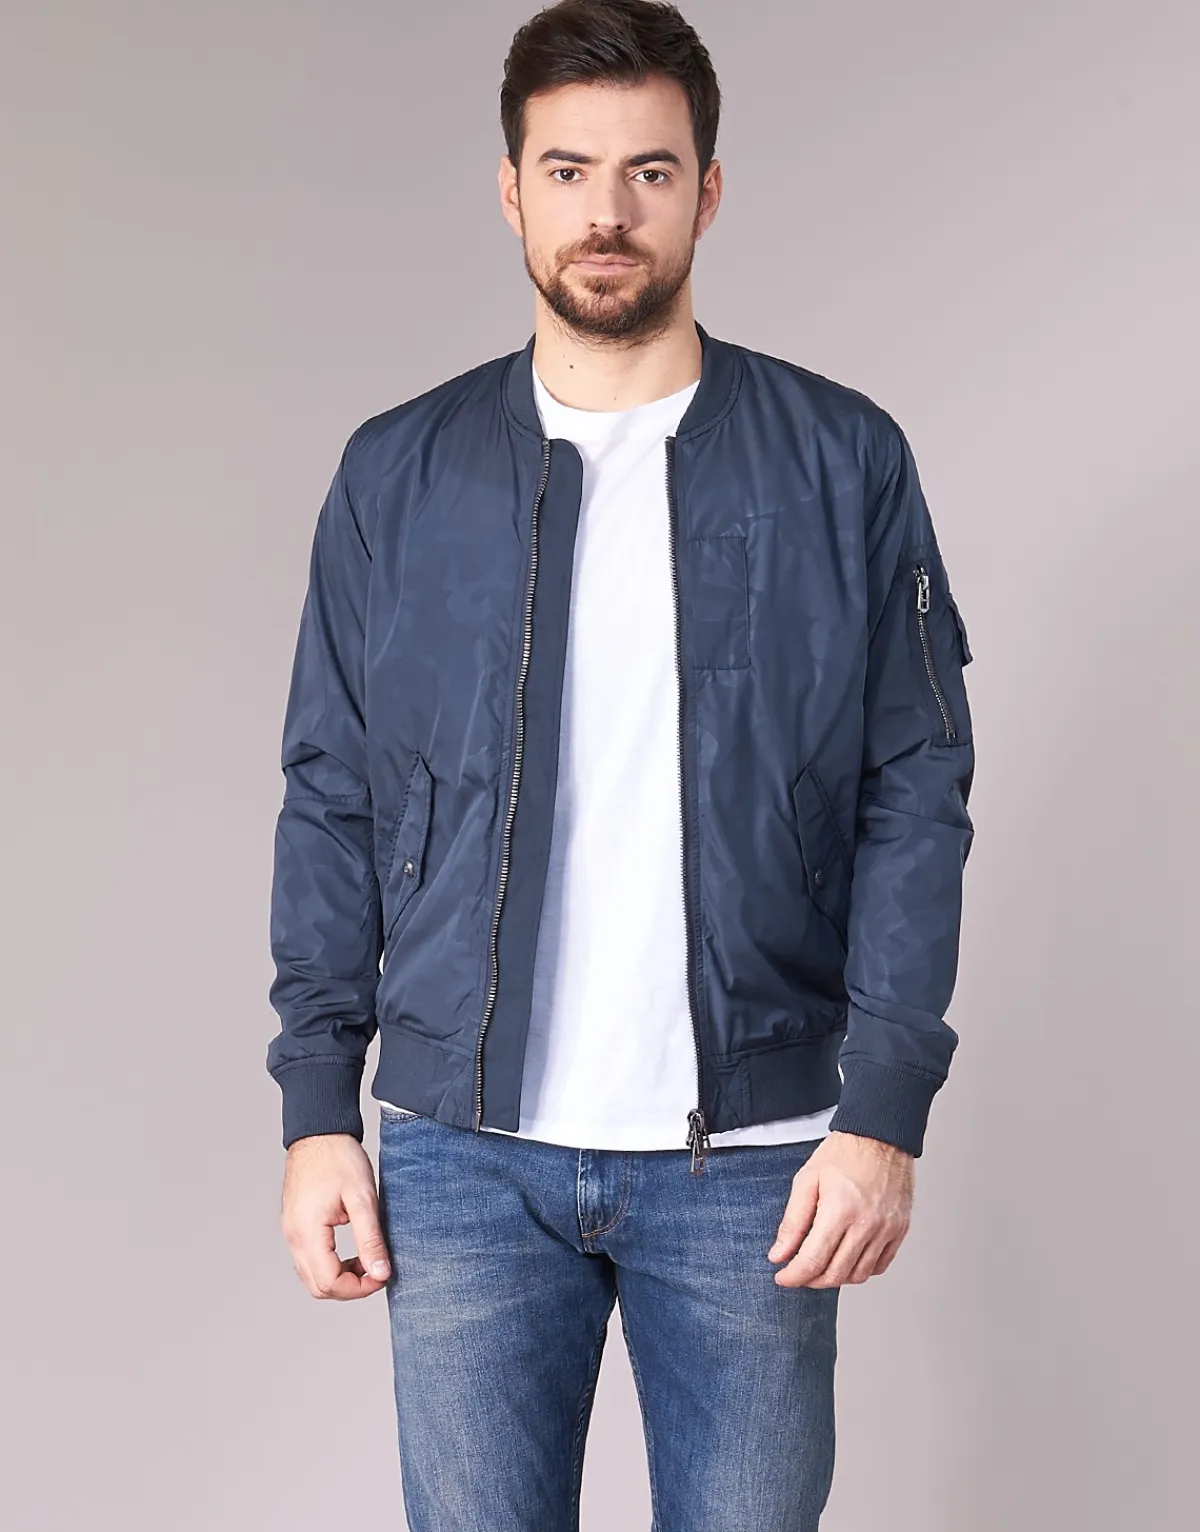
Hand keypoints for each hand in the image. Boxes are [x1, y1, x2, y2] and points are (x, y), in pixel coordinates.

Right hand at [280, 1133, 390, 1298]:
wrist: (319, 1131)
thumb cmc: (338, 1158)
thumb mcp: (362, 1198)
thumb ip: (370, 1239)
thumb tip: (381, 1273)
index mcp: (307, 1232)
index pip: (329, 1283)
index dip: (358, 1288)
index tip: (382, 1275)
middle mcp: (293, 1237)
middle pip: (318, 1287)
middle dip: (349, 1288)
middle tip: (377, 1271)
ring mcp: (290, 1232)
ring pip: (312, 1276)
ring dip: (340, 1277)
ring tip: (367, 1260)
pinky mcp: (294, 1226)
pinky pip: (309, 1259)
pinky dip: (330, 1264)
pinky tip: (352, 1251)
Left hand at [767, 1130, 913, 1287]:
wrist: (881, 1135)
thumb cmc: (843, 1153)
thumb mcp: (807, 1180)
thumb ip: (792, 1222)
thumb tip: (779, 1254)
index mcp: (840, 1210)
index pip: (813, 1260)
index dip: (793, 1276)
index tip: (782, 1277)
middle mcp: (867, 1224)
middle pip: (835, 1274)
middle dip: (811, 1280)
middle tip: (798, 1272)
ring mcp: (887, 1229)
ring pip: (858, 1275)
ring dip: (835, 1278)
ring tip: (821, 1265)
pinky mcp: (900, 1230)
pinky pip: (880, 1266)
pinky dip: (861, 1271)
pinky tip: (847, 1259)